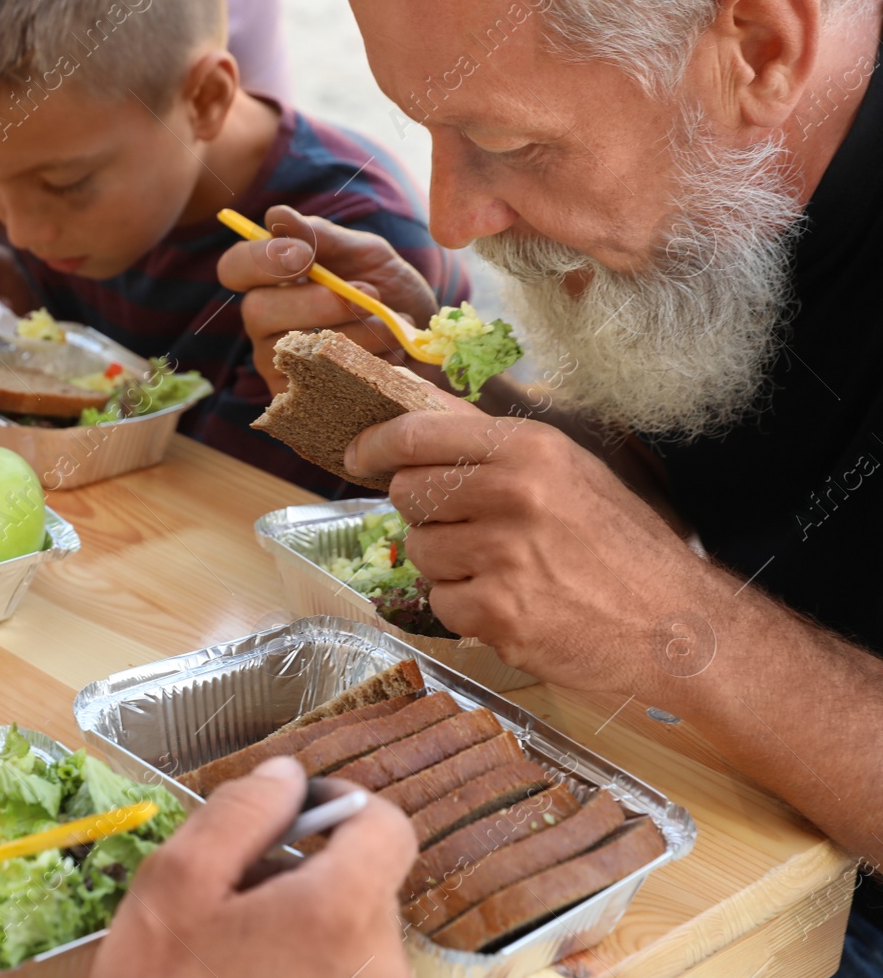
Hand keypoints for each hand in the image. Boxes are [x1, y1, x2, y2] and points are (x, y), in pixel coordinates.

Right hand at [92, 758, 414, 977]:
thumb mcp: (174, 887)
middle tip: (238, 897)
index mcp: (339, 912)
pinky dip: (309, 968)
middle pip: (368, 883)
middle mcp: (380, 965)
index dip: (341, 805)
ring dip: (306, 928)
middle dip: (309, 874)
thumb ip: (238, 813)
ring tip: (238, 953)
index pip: (389, 826)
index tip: (295, 814)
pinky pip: (348, 976)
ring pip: (355, 936)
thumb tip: (286, 775)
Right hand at [216, 205, 440, 395]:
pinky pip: (322, 385)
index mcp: (272, 282)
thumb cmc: (390, 293)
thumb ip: (323, 237)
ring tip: (390, 325)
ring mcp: (280, 367)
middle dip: (317, 301)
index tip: (304, 255)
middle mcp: (265, 326)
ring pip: (296, 349)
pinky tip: (388, 358)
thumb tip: (275, 215)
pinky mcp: (303, 405)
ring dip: (355, 333)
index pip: (235, 268)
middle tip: (367, 293)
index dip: (260, 260)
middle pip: (258, 311)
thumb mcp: (366, 255)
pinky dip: (364, 366)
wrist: (429, 347)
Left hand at [346, 411, 709, 693]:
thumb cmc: (618, 544)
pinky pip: (441, 604)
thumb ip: (491, 443)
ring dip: (448, 565)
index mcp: (530, 450)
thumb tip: (418, 408)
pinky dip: (467, 610)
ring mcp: (505, 558)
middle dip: (426, 512)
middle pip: (407, 494)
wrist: (676, 625)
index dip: (376, 445)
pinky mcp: (500, 615)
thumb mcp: (566, 470)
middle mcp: (514, 496)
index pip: (417, 434)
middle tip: (472, 526)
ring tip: (506, 569)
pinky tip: (513, 604)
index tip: (357, 455)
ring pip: (419, 552)